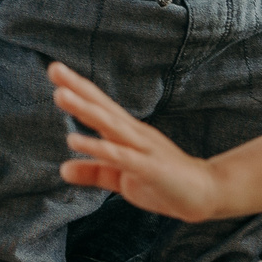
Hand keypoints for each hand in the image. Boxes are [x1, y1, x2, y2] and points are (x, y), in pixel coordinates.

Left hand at [53, 62, 228, 222]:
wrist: (207, 194)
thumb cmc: (164, 182)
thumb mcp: (121, 179)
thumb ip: (94, 172)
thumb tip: (62, 168)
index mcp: (127, 134)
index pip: (100, 106)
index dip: (78, 89)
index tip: (56, 70)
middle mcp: (134, 134)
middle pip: (103, 107)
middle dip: (78, 88)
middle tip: (54, 68)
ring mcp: (143, 149)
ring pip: (110, 125)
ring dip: (85, 110)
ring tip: (60, 95)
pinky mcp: (149, 168)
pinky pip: (121, 156)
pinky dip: (99, 148)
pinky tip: (76, 141)